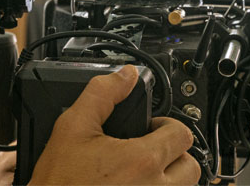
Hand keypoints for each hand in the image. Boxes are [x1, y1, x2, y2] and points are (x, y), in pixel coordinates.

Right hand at [30, 65, 200, 184]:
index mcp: (142, 161)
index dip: (166, 125)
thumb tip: (126, 75)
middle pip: (191, 166)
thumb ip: (102, 94)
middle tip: (150, 150)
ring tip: (142, 171)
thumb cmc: (58, 183)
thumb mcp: (72, 128)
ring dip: (169, 177)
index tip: (151, 128)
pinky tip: (133, 185)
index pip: (182, 134)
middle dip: (174, 153)